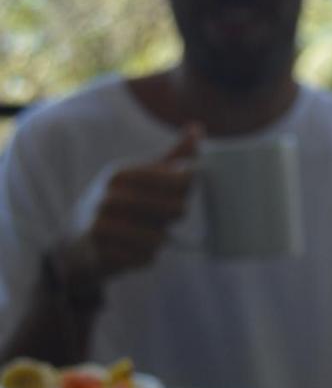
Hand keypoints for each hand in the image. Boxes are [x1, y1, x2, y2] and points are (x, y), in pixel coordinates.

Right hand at [76, 124, 202, 280]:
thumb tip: (198, 128)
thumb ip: (171, 157)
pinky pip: (146, 259)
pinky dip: (145, 258)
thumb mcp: (138, 176)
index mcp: (120, 174)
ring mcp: (104, 226)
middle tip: (159, 216)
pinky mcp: (103, 253)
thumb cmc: (117, 204)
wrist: (76, 242)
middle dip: (173, 217)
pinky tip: (129, 249)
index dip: (188, 186)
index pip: (178, 179)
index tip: (181, 189)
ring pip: (161, 239)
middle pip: (176, 209)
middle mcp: (110, 197)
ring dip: (158, 240)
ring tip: (141, 232)